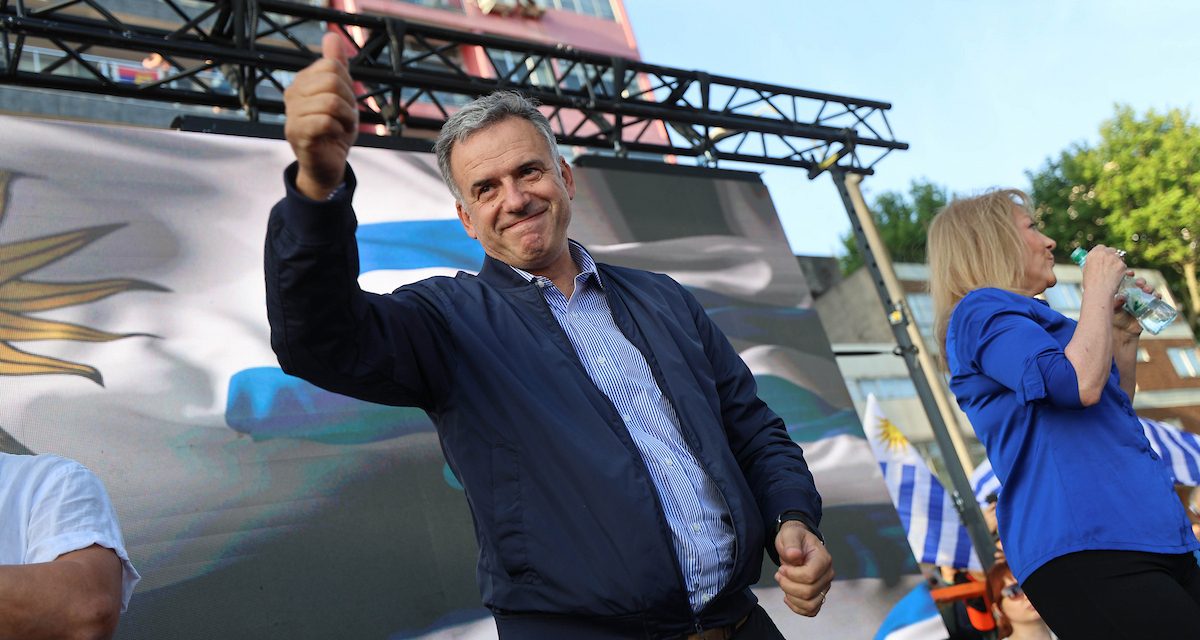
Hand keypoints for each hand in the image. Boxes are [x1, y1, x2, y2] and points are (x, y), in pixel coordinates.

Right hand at [283, 32, 358, 199]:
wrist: (328, 165)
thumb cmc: (334, 130)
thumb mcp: (340, 94)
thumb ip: (336, 65)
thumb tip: (332, 35)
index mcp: (302, 82)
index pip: (332, 65)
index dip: (347, 85)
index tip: (346, 103)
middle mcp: (292, 95)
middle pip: (331, 80)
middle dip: (348, 101)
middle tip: (345, 117)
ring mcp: (292, 114)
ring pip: (330, 101)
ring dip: (346, 117)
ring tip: (341, 128)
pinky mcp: (297, 134)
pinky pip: (325, 121)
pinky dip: (339, 129)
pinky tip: (335, 136)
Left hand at [774, 521, 833, 616]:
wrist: (797, 544)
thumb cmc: (794, 538)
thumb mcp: (790, 534)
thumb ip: (791, 544)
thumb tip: (794, 555)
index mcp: (823, 559)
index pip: (810, 576)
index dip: (792, 575)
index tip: (781, 568)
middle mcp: (827, 575)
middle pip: (809, 592)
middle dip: (788, 586)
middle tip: (779, 574)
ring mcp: (824, 587)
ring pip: (810, 604)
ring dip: (792, 597)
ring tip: (783, 583)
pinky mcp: (819, 595)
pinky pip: (811, 610)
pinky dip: (797, 608)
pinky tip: (787, 596)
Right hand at [1080, 245, 1128, 299]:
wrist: (1099, 291)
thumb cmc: (1091, 284)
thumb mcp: (1086, 270)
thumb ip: (1092, 263)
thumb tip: (1096, 263)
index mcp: (1094, 254)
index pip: (1100, 247)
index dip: (1103, 252)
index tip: (1103, 257)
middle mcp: (1104, 253)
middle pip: (1111, 250)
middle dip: (1112, 256)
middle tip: (1111, 264)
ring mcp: (1114, 259)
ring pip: (1119, 257)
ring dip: (1118, 262)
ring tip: (1114, 273)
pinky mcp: (1122, 265)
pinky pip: (1124, 266)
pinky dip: (1122, 271)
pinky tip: (1118, 277)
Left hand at [1112, 274, 1156, 336]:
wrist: (1121, 333)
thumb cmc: (1114, 318)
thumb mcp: (1112, 309)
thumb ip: (1115, 303)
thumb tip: (1121, 296)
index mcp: (1123, 291)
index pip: (1127, 279)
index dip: (1129, 274)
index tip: (1130, 273)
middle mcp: (1134, 294)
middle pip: (1140, 284)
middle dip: (1141, 281)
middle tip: (1139, 283)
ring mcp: (1142, 301)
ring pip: (1149, 291)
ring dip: (1150, 288)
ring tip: (1147, 290)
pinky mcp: (1149, 308)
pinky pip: (1156, 301)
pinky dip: (1157, 297)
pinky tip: (1157, 296)